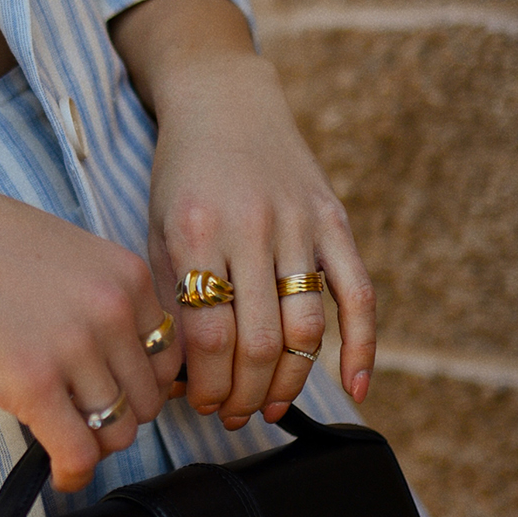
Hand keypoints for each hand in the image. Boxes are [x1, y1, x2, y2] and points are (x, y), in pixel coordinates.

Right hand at [0, 158, 179, 491]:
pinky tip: (60, 474)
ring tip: (64, 436)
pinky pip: (78, 452)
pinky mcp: (33, 385)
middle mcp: (113, 313)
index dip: (140, 381)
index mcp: (130, 279)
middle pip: (145, 400)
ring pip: (115, 431)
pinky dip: (74, 473)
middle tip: (81, 415)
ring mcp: (74, 350)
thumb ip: (108, 304)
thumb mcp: (73, 257)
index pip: (167, 357)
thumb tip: (121, 371)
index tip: (114, 390)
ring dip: (92, 442)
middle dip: (116, 414)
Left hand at [117, 0, 375, 429]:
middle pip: (257, 339)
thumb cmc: (182, 173)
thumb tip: (178, 375)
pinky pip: (357, 294)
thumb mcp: (157, 228)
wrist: (224, 101)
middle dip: (242, 391)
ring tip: (267, 406)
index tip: (200, 405)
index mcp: (196, 230)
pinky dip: (360, 345)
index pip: (207, 332)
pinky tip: (353, 387)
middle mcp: (251, 228)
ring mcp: (299, 224)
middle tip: (232, 415)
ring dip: (288, 381)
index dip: (206, 382)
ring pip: (304, 327)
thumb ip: (169, 296)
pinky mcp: (334, 220)